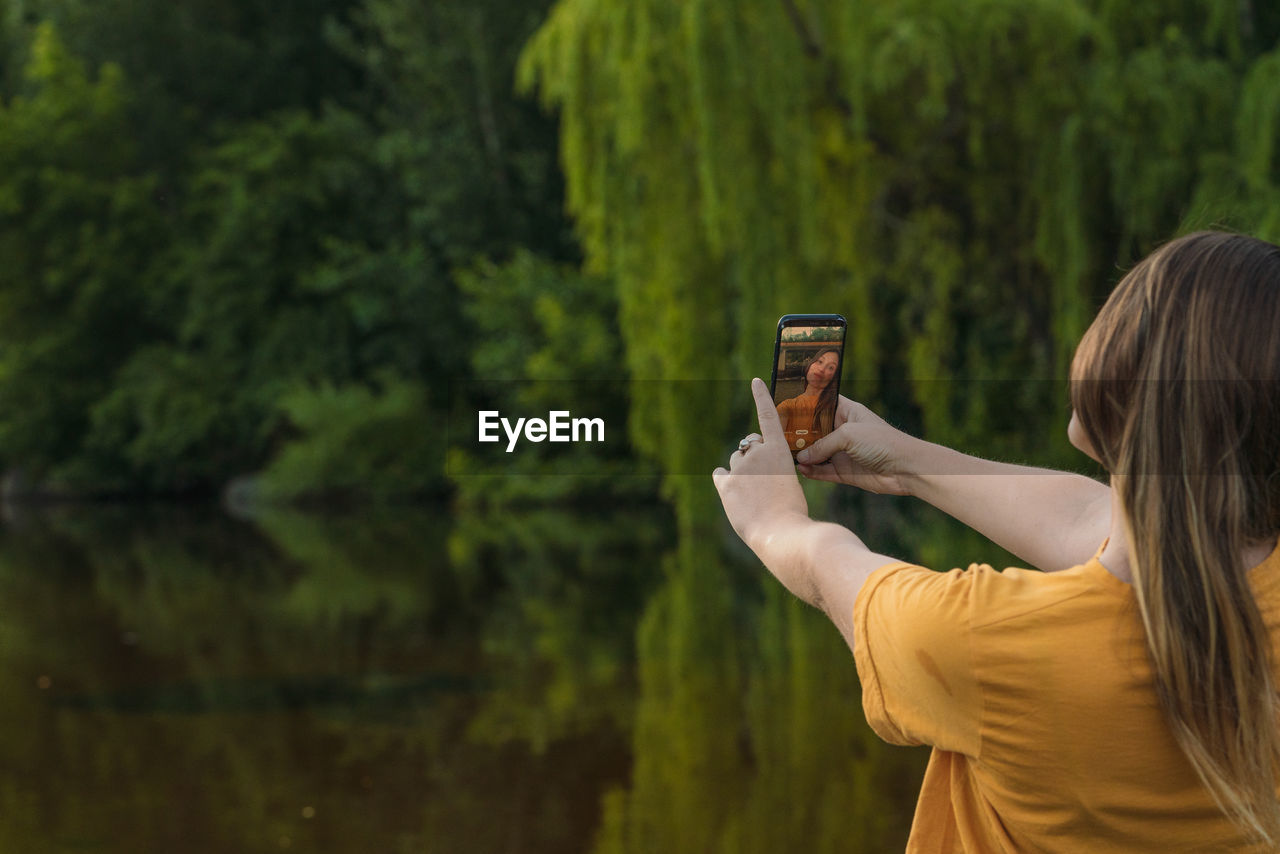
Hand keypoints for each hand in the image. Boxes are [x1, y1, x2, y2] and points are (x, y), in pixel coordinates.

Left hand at [713, 378, 807, 546]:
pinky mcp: (726, 483)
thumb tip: (744, 469)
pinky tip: (730, 488)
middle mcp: (758, 452)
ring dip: (740, 472)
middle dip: (752, 459)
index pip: (768, 416)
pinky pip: (720, 474)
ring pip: (735, 461)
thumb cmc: (792, 512)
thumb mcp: (788, 484)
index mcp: (780, 449)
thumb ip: (770, 471)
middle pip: (749, 447)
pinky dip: (724, 478)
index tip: (755, 380)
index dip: (761, 396)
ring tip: (752, 495)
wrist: (782, 532)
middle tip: (763, 483)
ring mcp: (740, 467)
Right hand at [794, 397, 914, 494]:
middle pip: (814, 431)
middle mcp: (843, 431)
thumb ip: (822, 445)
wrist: (906, 468)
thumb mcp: (848, 435)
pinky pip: (823, 471)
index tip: (784, 407)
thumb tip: (801, 457)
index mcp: (846, 412)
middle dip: (797, 435)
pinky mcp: (845, 472)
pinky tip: (801, 470)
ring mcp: (844, 452)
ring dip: (803, 455)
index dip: (804, 405)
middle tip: (778, 437)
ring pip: (816, 453)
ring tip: (787, 456)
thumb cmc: (882, 442)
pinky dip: (812, 472)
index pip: (821, 404)